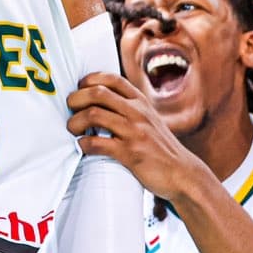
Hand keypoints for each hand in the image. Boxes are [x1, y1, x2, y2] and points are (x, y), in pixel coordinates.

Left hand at [65, 72, 212, 199]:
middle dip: (76, 98)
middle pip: (97, 93)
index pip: (112, 79)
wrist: (182, 174)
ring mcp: (134, 132)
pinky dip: (83, 144)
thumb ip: (130, 109)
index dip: (90, 79)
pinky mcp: (130, 153)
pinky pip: (97, 143)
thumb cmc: (161, 148)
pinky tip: (82, 147)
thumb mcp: (149, 120)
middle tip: (69, 109)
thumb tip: (101, 102)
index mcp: (141, 103)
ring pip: (94, 115)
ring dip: (75, 122)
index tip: (79, 88)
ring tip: (72, 129)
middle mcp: (138, 113)